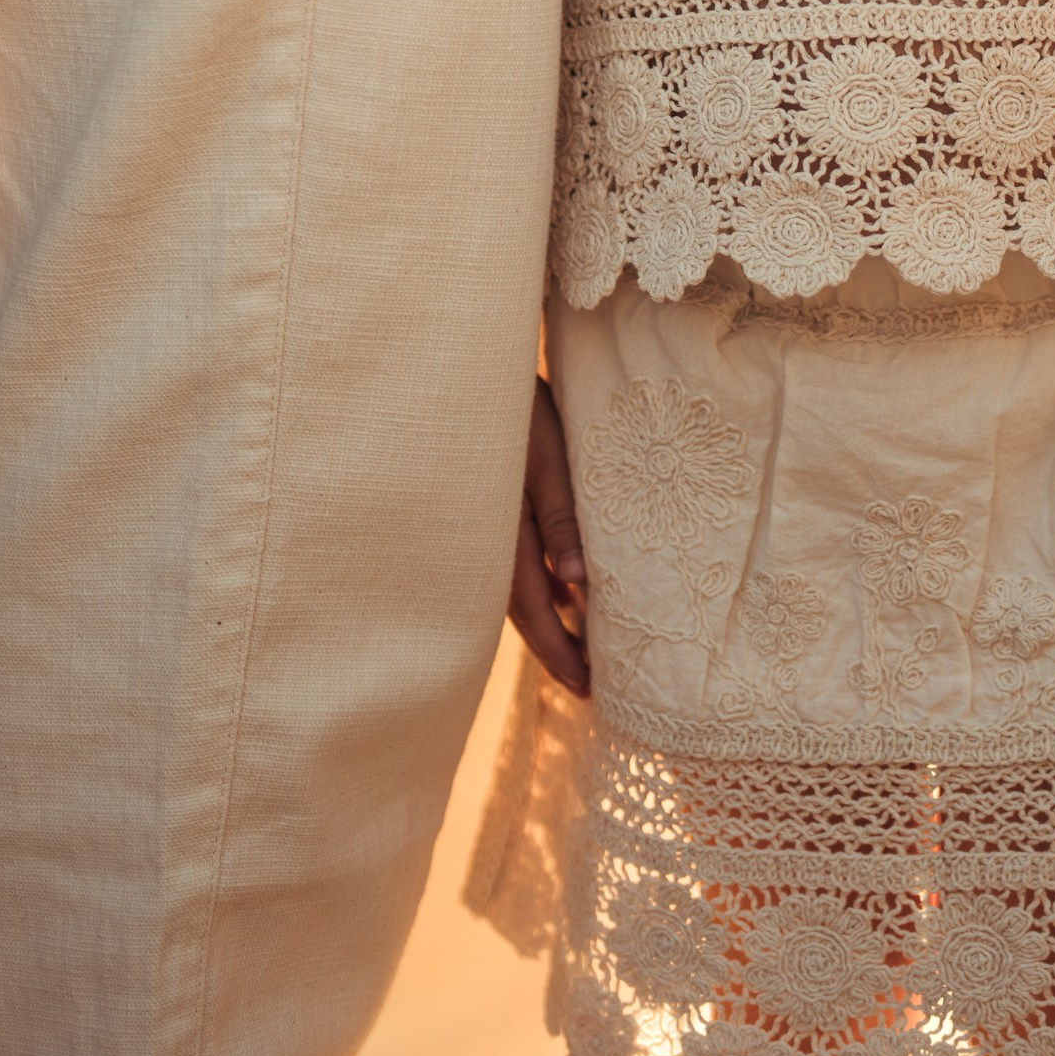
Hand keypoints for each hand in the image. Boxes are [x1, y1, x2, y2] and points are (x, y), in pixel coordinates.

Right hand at [509, 376, 589, 696]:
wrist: (466, 367)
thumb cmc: (512, 404)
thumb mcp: (544, 454)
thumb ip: (560, 517)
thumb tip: (577, 585)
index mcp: (500, 531)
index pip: (533, 608)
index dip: (558, 650)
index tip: (586, 688)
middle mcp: (485, 538)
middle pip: (521, 608)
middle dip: (554, 647)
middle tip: (588, 687)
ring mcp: (485, 524)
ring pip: (515, 587)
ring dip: (548, 619)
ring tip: (580, 650)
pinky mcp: (489, 506)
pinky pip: (510, 559)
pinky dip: (537, 583)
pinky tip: (563, 592)